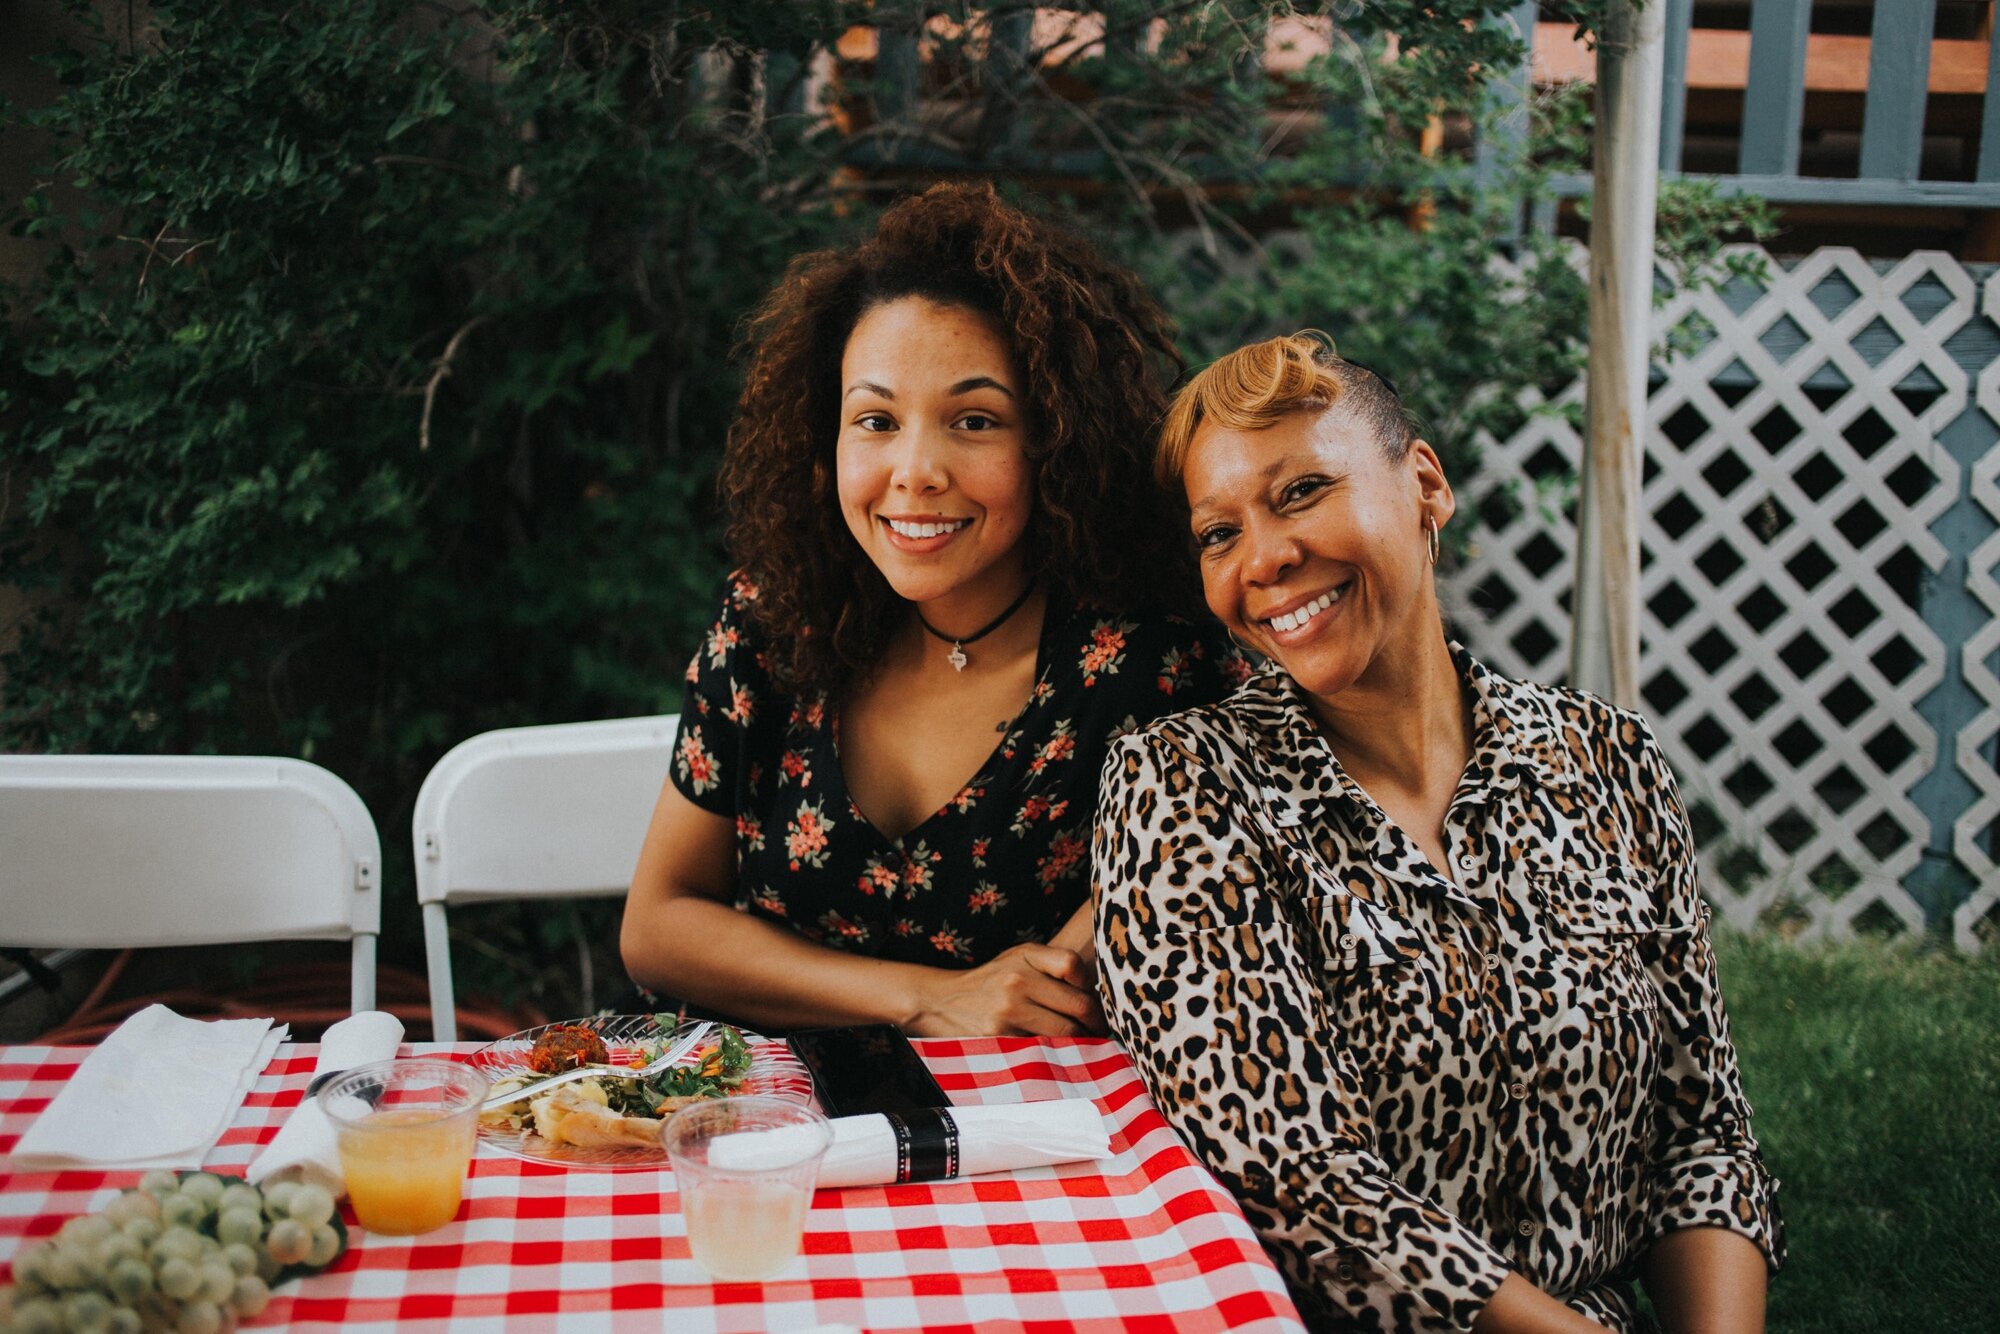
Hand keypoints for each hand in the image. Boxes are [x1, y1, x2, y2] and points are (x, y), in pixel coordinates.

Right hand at [905, 943, 1103, 1036]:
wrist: (939, 1002)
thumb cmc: (990, 981)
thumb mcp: (1016, 958)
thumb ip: (1052, 965)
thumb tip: (1095, 991)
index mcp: (1023, 956)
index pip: (1072, 964)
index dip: (1090, 985)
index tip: (1093, 1001)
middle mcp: (1016, 980)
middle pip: (1077, 1004)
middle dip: (1095, 1022)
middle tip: (1101, 1031)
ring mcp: (1007, 1012)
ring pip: (1065, 1033)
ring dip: (1080, 1042)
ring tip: (1083, 1044)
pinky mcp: (999, 1039)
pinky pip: (1042, 1050)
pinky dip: (1055, 1055)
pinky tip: (1057, 1056)